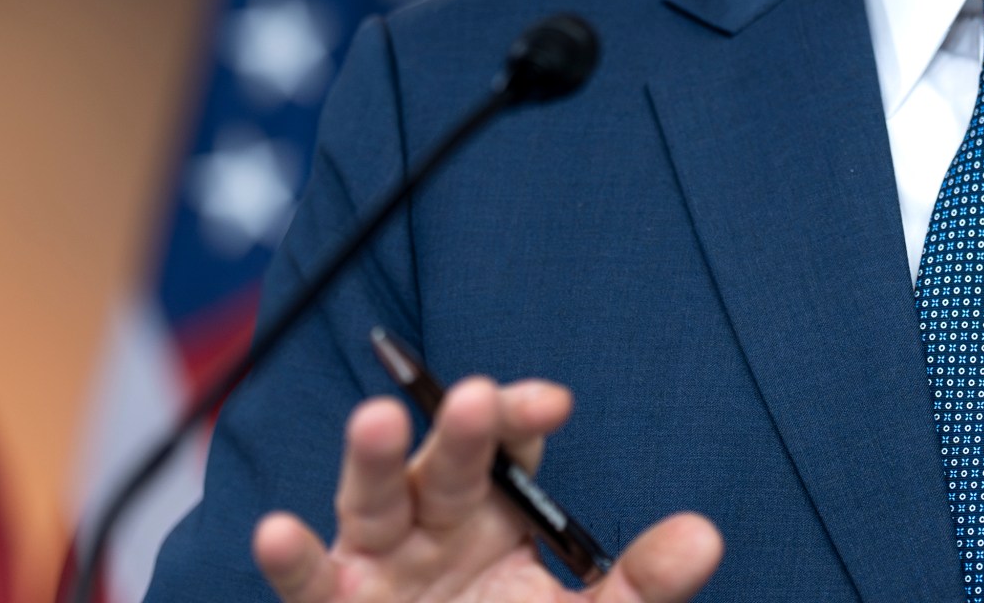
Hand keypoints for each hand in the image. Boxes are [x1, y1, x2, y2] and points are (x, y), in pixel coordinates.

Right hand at [252, 376, 722, 602]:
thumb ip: (642, 584)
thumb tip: (705, 535)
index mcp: (497, 508)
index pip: (511, 442)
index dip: (523, 413)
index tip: (552, 401)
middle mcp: (434, 520)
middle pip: (447, 461)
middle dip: (462, 430)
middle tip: (476, 398)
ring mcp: (380, 562)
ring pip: (372, 497)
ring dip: (372, 460)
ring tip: (376, 419)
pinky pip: (308, 579)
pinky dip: (292, 556)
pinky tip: (277, 530)